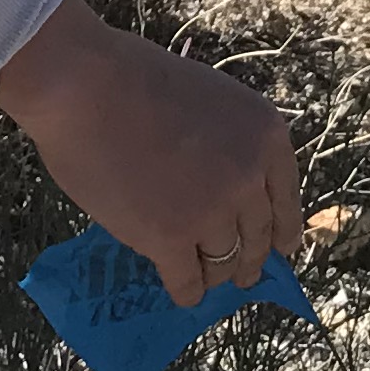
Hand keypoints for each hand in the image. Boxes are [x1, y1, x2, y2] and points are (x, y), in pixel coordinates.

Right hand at [0, 0, 303, 306]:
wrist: (83, 83)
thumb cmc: (131, 79)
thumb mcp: (209, 101)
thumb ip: (228, 144)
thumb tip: (227, 193)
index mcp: (265, 135)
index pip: (286, 199)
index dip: (281, 229)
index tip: (280, 249)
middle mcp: (250, 177)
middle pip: (258, 236)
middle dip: (250, 259)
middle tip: (241, 273)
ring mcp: (212, 211)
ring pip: (224, 263)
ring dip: (214, 275)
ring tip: (202, 280)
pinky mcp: (170, 239)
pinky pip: (188, 281)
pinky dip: (185, 290)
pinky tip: (179, 291)